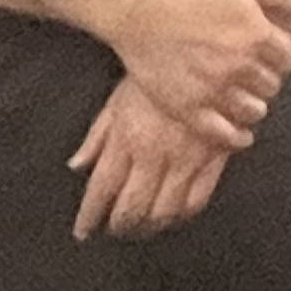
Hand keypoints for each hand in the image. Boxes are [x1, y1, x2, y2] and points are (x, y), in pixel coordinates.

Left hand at [69, 76, 232, 239]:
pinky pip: (197, 201)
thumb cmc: (157, 78)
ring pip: (164, 211)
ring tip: (141, 229)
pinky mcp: (213, 159)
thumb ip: (97, 136)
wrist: (206, 60)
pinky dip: (182, 216)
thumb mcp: (118, 100)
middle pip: (132, 207)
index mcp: (127, 138)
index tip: (83, 231)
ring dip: (149, 227)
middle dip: (120, 226)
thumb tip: (77, 165)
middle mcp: (155, 154)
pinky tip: (173, 216)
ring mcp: (186, 159)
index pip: (102, 189)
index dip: (90, 216)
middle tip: (114, 231)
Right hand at [102, 0, 290, 145]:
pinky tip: (240, 133)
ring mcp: (213, 89)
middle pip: (272, 84)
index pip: (289, 58)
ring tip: (240, 96)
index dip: (280, 56)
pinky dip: (237, 137)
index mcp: (256, 34)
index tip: (268, 54)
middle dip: (265, 78)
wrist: (137, 8)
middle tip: (249, 73)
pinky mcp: (189, 109)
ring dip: (253, 104)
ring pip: (254, 111)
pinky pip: (225, 135)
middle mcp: (239, 65)